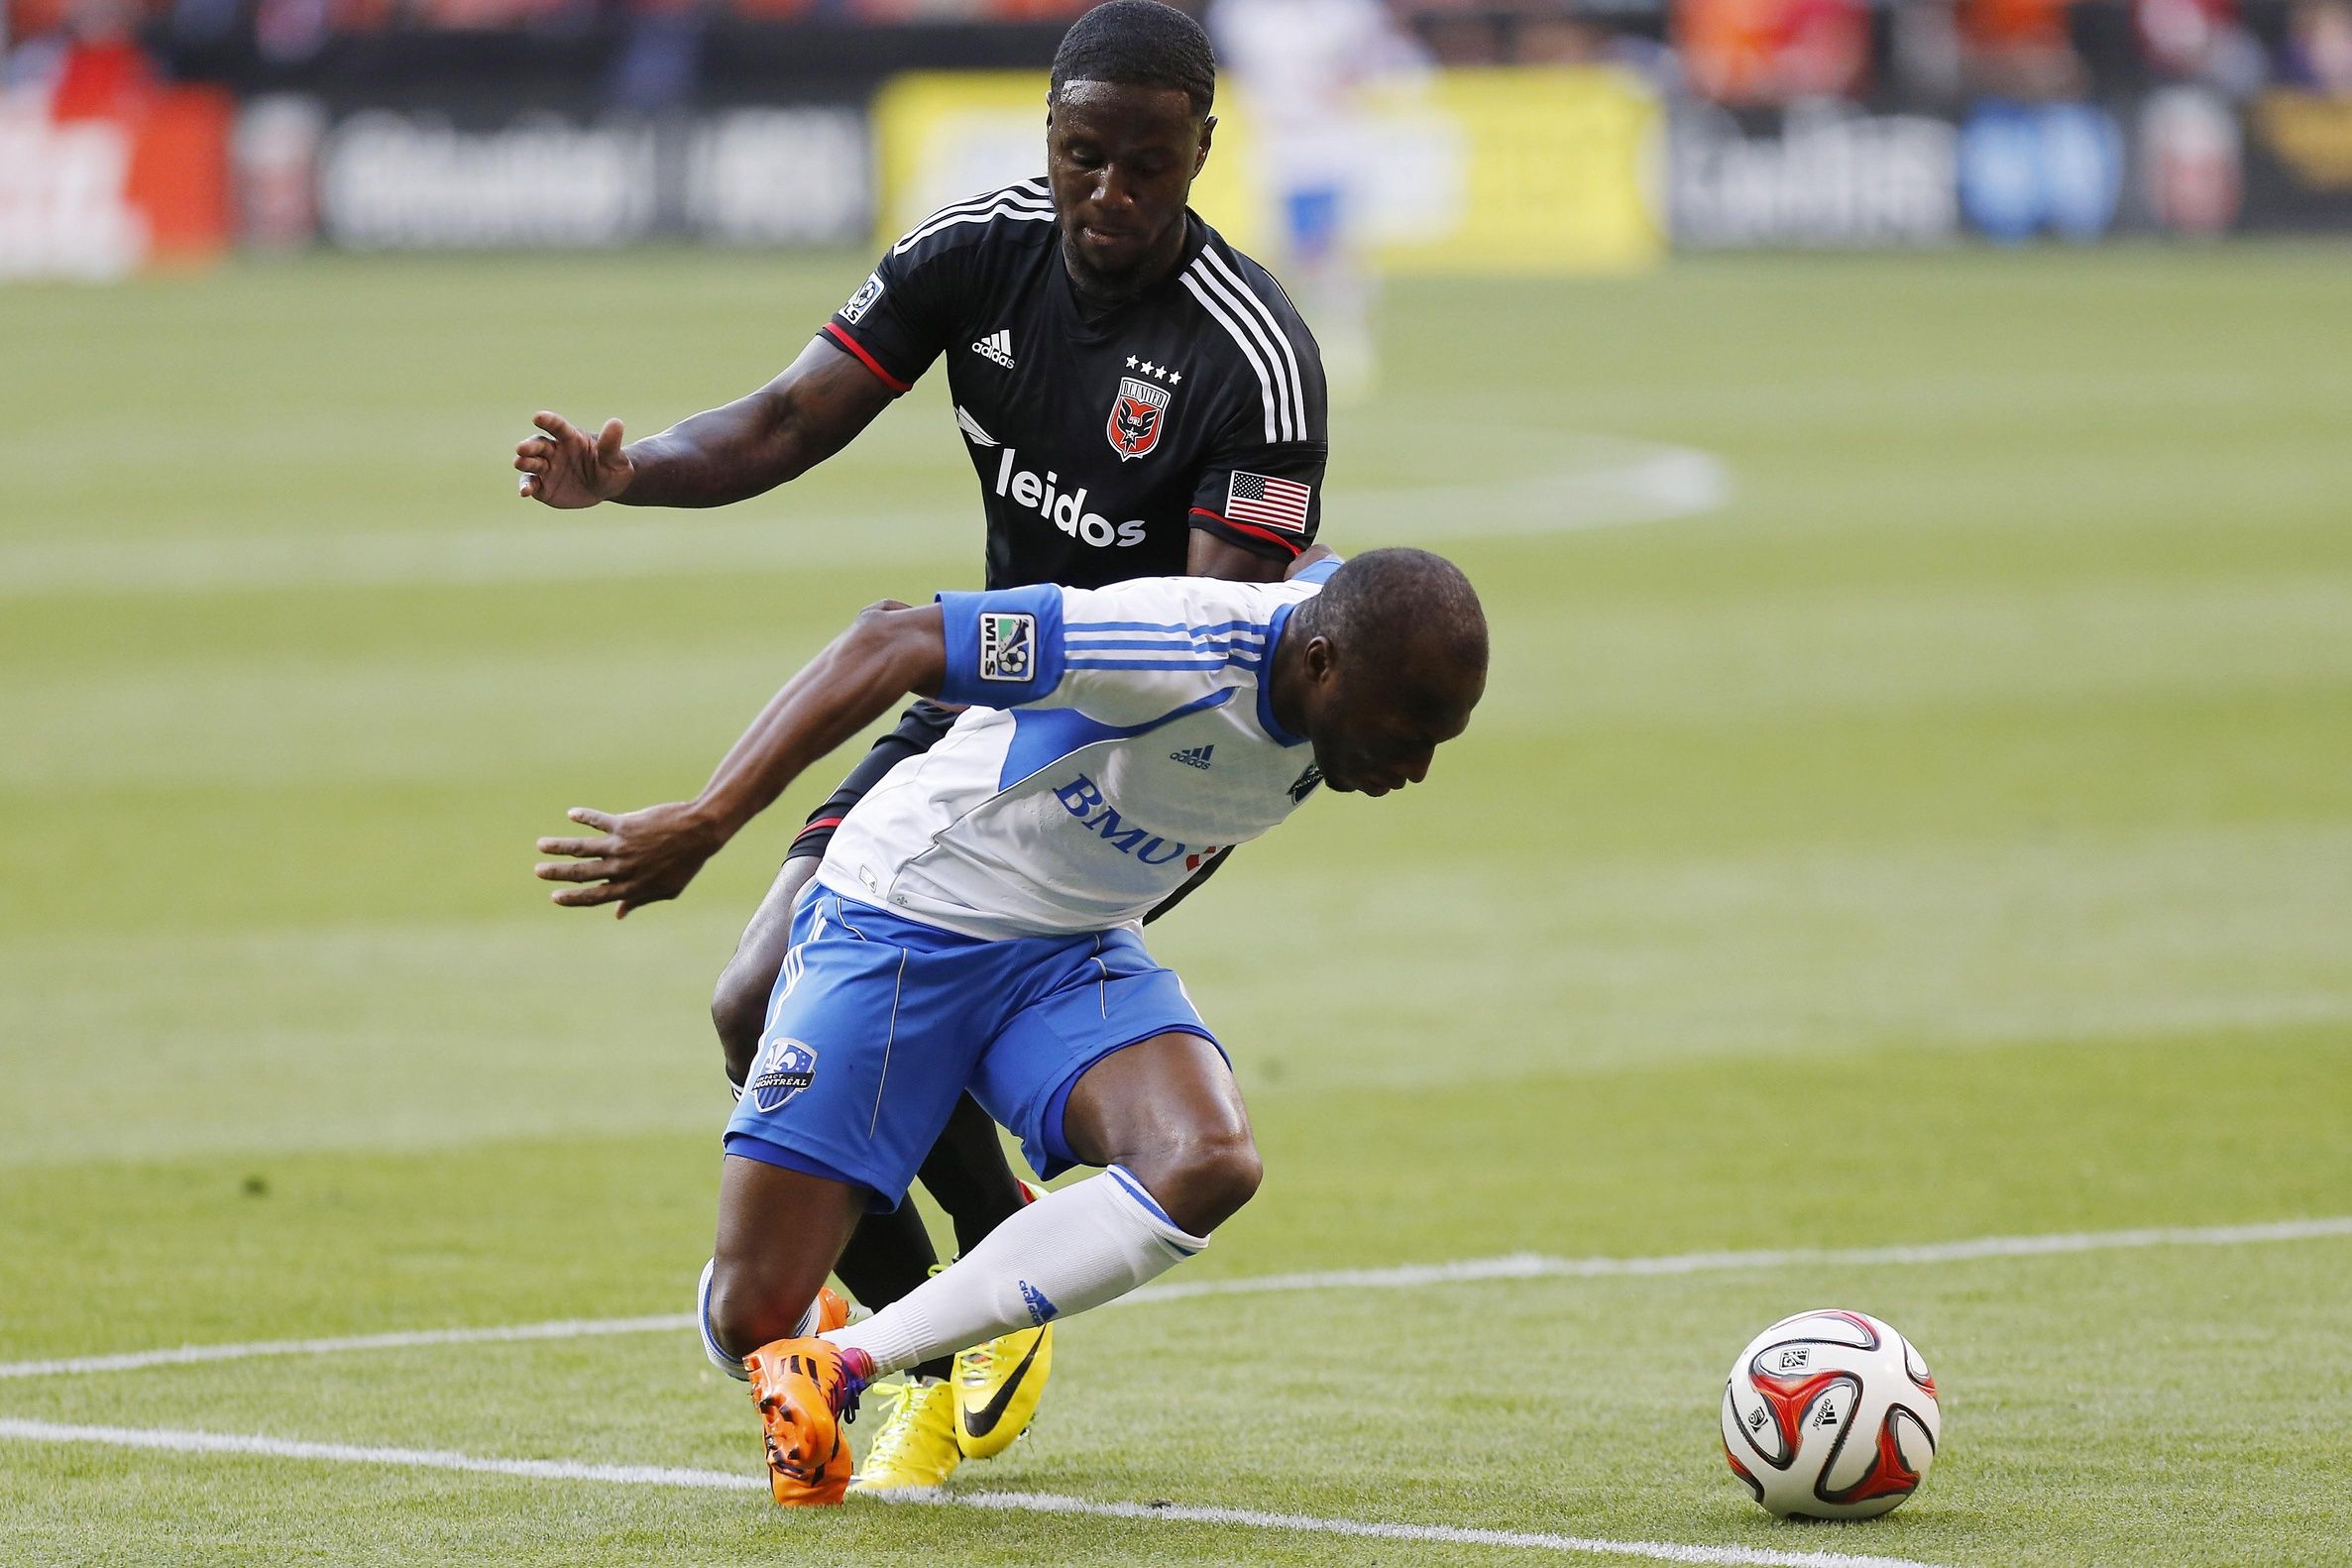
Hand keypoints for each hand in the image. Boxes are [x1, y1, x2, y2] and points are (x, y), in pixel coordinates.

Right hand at [515, 412, 632, 506]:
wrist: (605, 488)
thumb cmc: (611, 467)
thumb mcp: (615, 458)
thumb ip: (611, 443)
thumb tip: (617, 422)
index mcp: (571, 438)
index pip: (557, 427)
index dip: (548, 421)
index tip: (538, 417)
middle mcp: (554, 450)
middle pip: (538, 444)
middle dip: (529, 446)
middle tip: (521, 448)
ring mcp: (546, 468)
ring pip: (530, 463)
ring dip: (524, 462)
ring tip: (519, 462)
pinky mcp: (543, 486)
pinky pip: (532, 484)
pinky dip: (526, 486)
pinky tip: (525, 491)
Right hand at [534, 802, 727, 916]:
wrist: (699, 833)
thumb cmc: (686, 863)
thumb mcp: (667, 890)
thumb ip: (639, 900)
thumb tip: (618, 914)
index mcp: (631, 887)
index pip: (595, 897)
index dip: (573, 898)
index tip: (554, 897)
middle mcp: (622, 869)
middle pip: (582, 874)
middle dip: (558, 873)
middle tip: (538, 871)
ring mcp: (622, 847)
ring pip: (582, 848)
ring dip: (559, 847)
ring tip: (541, 845)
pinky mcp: (625, 825)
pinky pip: (598, 821)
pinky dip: (584, 817)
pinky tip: (572, 814)